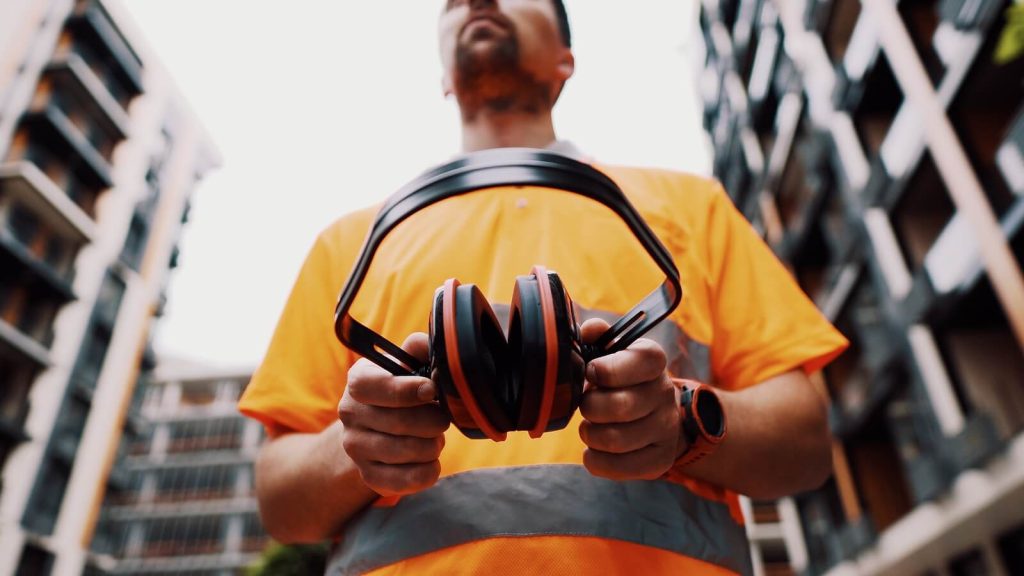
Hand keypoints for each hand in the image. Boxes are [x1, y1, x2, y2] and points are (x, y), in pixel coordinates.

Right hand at [337, 333, 449, 495]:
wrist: (375, 426)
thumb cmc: (399, 387)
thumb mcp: (405, 363)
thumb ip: (418, 349)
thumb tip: (426, 344)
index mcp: (358, 380)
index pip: (376, 387)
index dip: (407, 390)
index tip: (431, 390)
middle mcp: (350, 414)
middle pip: (400, 423)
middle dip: (433, 420)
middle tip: (441, 417)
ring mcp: (356, 448)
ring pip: (407, 452)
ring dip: (433, 444)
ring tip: (434, 436)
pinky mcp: (369, 475)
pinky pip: (406, 481)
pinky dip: (428, 471)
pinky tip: (430, 460)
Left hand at [578, 318, 684, 480]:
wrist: (654, 414)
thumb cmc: (621, 378)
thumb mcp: (612, 351)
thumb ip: (597, 336)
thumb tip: (588, 330)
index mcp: (653, 360)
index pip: (640, 361)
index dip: (607, 369)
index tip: (592, 372)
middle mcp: (665, 394)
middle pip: (620, 407)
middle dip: (590, 407)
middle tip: (587, 404)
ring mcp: (666, 429)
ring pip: (616, 440)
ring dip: (590, 434)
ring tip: (590, 427)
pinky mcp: (660, 460)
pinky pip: (618, 467)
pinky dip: (596, 460)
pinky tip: (596, 449)